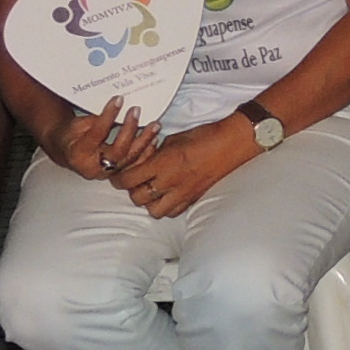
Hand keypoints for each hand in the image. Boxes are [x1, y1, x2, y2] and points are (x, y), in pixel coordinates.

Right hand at [49, 100, 163, 181]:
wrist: (68, 152)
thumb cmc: (72, 136)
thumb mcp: (76, 125)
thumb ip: (95, 120)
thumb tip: (116, 107)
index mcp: (79, 154)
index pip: (97, 134)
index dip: (109, 116)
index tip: (119, 100)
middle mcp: (94, 168)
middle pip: (118, 151)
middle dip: (130, 129)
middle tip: (137, 110)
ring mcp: (107, 174)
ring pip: (130, 159)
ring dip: (145, 141)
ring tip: (155, 125)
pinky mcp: (118, 174)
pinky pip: (136, 165)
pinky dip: (147, 152)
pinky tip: (154, 139)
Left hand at [110, 114, 252, 218]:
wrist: (231, 144)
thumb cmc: (204, 136)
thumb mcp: (173, 138)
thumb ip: (155, 152)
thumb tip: (145, 159)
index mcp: (161, 163)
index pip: (128, 180)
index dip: (118, 179)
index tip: (118, 176)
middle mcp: (169, 182)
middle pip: (137, 198)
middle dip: (132, 191)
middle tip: (134, 183)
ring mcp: (182, 194)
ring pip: (154, 211)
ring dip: (149, 203)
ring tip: (151, 192)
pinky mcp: (193, 199)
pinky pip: (172, 212)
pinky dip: (166, 207)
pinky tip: (168, 197)